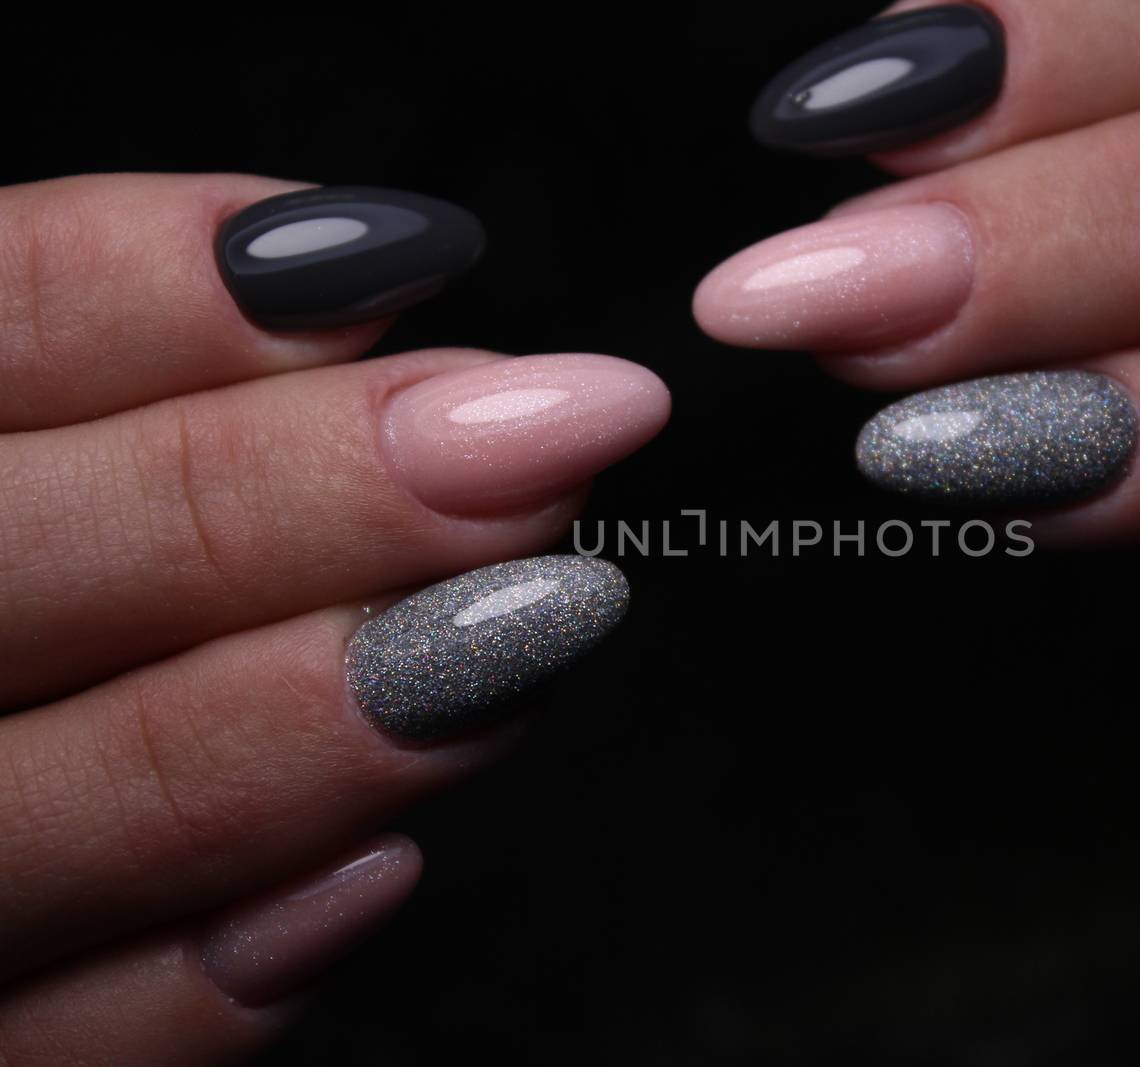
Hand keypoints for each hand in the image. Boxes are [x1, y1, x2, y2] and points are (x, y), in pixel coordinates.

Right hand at [0, 174, 667, 1062]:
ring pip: (71, 812)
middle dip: (312, 491)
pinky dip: (217, 978)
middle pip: (30, 565)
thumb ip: (85, 343)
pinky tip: (376, 872)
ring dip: (320, 712)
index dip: (179, 286)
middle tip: (552, 438)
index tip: (419, 254)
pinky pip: (68, 1050)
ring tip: (532, 618)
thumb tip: (346, 267)